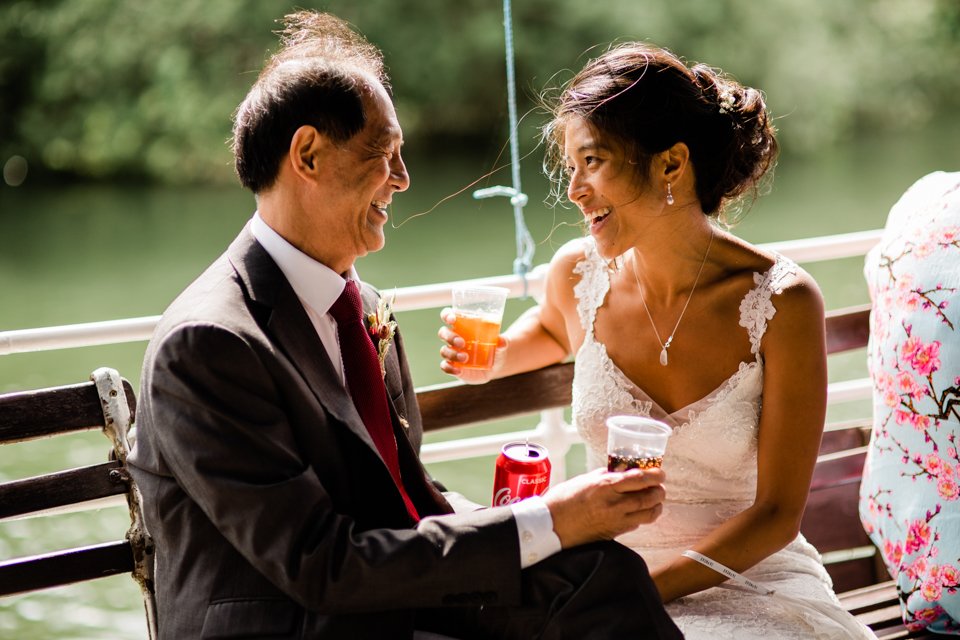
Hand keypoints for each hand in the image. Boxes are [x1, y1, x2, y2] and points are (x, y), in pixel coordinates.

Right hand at [438, 308, 506, 383]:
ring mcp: (452, 352)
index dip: (446, 315)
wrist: (494, 365)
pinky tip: (458, 370)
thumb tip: (501, 341)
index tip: (452, 319)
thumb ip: (501, 341)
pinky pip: (445, 366)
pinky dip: (449, 368)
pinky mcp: (453, 366)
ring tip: (465, 358)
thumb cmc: (494, 347)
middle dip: (450, 337)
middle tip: (462, 343)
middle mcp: (453, 338)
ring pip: (444, 351)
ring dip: (452, 354)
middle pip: (443, 333)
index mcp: (461, 326)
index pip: (447, 316)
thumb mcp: (500, 343)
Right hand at [542, 468, 665, 548]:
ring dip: (656, 505)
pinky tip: (641, 511)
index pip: (640, 479)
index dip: (655, 475)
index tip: (660, 473)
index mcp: (606, 486)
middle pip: (649, 497)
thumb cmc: (564, 499)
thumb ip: (607, 475)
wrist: (552, 525)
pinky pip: (637, 524)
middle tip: (660, 486)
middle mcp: (615, 504)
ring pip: (648, 514)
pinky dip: (644, 516)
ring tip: (656, 499)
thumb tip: (624, 470)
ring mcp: (616, 520)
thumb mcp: (586, 479)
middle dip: (659, 491)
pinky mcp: (615, 532)